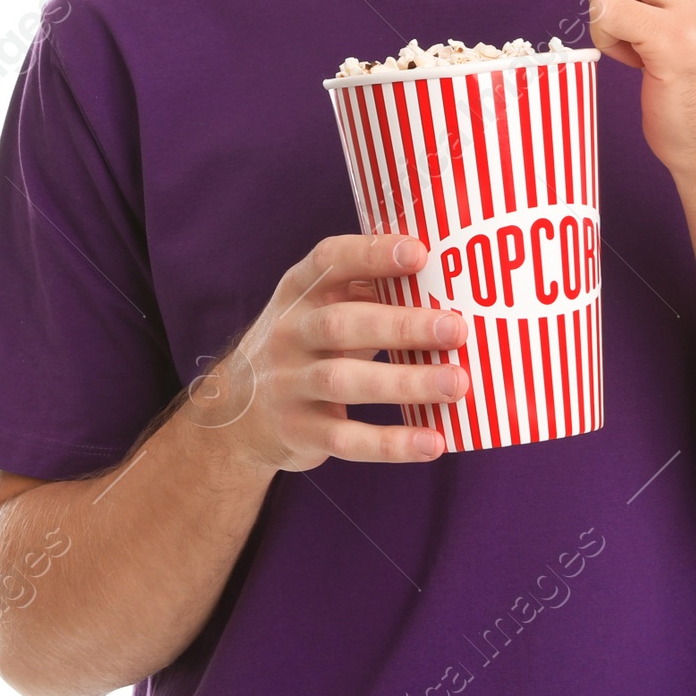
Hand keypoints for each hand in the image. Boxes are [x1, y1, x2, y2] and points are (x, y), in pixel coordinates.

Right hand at [192, 233, 468, 471]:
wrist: (239, 410)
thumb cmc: (310, 344)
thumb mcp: (323, 307)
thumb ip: (371, 290)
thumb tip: (453, 280)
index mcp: (301, 290)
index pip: (331, 261)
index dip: (373, 253)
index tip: (420, 253)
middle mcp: (290, 332)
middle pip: (343, 324)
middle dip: (402, 325)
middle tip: (456, 328)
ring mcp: (289, 383)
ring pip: (344, 381)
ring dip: (405, 382)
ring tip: (456, 383)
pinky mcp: (299, 430)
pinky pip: (346, 438)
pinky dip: (391, 443)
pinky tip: (432, 442)